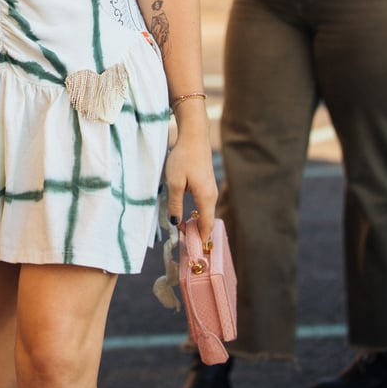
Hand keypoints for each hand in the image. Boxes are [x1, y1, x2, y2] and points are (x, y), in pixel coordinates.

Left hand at [164, 125, 217, 245]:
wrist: (194, 136)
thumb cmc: (184, 158)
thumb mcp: (174, 183)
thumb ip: (175, 204)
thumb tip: (176, 223)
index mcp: (206, 198)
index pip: (206, 226)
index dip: (200, 240)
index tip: (192, 250)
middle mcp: (212, 196)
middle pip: (207, 221)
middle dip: (197, 233)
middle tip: (184, 242)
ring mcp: (210, 189)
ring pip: (205, 212)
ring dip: (196, 222)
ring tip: (183, 230)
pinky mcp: (206, 183)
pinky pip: (204, 204)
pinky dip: (198, 213)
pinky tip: (187, 214)